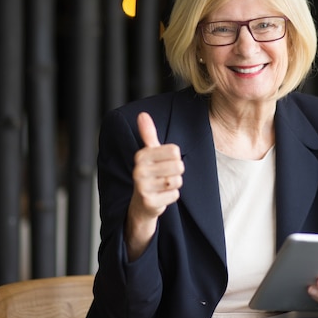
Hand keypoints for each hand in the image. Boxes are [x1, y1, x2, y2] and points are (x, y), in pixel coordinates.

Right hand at [125, 112, 184, 259]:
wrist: (141, 203)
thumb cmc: (150, 174)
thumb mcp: (149, 153)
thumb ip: (147, 133)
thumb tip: (142, 114)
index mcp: (141, 155)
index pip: (174, 150)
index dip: (174, 158)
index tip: (163, 163)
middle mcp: (139, 170)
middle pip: (178, 166)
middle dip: (176, 172)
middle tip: (164, 176)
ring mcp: (143, 187)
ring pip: (177, 181)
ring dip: (174, 184)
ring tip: (163, 186)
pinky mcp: (149, 202)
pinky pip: (174, 195)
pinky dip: (171, 196)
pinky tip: (162, 196)